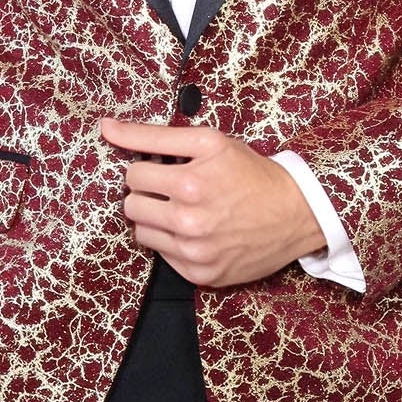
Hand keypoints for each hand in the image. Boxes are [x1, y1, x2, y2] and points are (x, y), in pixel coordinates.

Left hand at [101, 113, 327, 287]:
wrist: (295, 212)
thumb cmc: (250, 172)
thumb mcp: (208, 141)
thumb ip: (152, 134)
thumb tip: (106, 127)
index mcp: (189, 184)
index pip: (132, 175)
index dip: (149, 168)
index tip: (168, 168)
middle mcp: (189, 223)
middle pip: (131, 207)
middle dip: (148, 194)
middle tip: (174, 189)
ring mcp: (195, 253)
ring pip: (142, 233)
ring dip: (156, 220)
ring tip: (185, 210)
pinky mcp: (201, 275)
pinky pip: (163, 257)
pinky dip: (174, 243)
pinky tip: (198, 231)